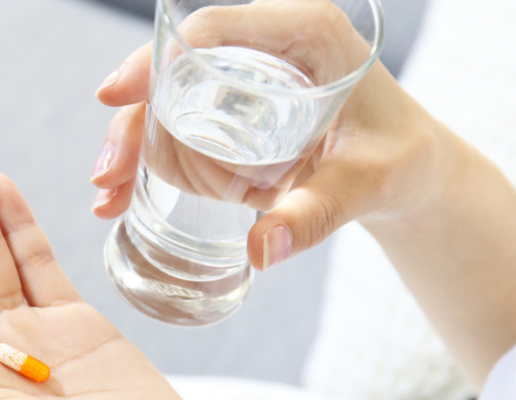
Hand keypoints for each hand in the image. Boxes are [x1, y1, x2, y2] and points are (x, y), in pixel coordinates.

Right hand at [91, 0, 444, 270]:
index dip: (157, 60)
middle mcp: (269, 49)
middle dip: (134, 119)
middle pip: (180, 69)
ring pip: (172, 101)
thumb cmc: (401, 160)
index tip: (115, 96)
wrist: (410, 172)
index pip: (216, 31)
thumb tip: (261, 251)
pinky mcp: (239, 115)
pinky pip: (185, 129)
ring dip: (133, 145)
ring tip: (108, 196)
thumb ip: (318, 213)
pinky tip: (126, 196)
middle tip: (106, 175)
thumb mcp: (367, 183)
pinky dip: (152, 161)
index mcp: (306, 34)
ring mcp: (249, 82)